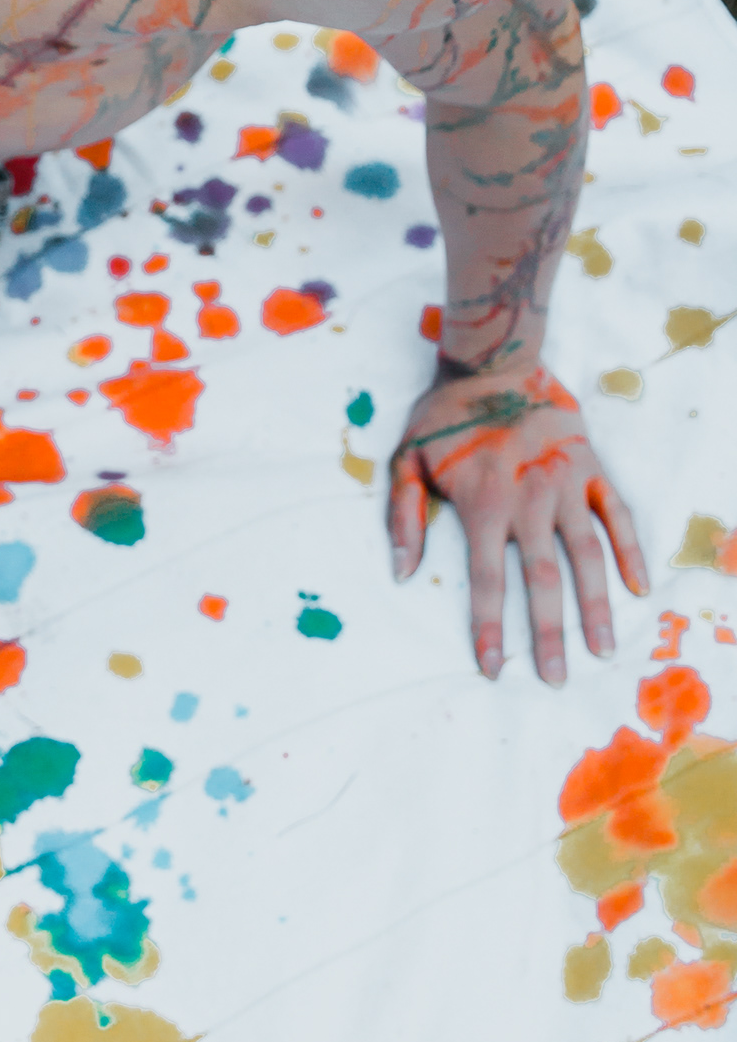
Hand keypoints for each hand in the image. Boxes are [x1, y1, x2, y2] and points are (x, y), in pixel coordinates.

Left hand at [388, 363, 647, 681]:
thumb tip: (402, 575)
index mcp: (483, 504)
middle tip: (557, 679)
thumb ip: (404, 519)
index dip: (489, 628)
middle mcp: (529, 500)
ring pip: (586, 554)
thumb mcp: (406, 461)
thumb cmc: (443, 417)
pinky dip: (630, 550)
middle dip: (547, 633)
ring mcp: (566, 484)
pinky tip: (639, 587)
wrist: (492, 362)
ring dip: (595, 604)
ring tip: (602, 648)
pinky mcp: (591, 468)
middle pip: (542, 578)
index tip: (494, 669)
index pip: (485, 581)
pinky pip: (617, 515)